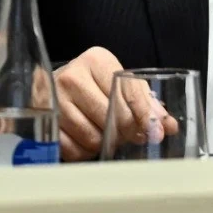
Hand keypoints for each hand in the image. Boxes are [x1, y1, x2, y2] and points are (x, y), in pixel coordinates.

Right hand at [33, 46, 177, 161]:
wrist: (50, 87)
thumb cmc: (91, 84)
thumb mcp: (116, 82)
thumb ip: (144, 101)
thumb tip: (167, 125)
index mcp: (96, 60)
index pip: (127, 93)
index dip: (144, 116)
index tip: (155, 132)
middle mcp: (72, 77)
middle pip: (112, 118)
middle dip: (126, 132)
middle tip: (130, 136)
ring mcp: (54, 101)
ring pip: (93, 137)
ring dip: (104, 143)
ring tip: (104, 133)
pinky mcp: (44, 124)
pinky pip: (73, 150)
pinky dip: (84, 151)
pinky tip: (85, 139)